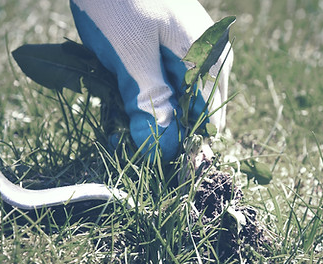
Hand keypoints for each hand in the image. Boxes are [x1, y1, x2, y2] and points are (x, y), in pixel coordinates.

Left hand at [70, 0, 232, 162]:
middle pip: (189, 111)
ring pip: (171, 98)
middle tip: (122, 139)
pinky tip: (115, 93)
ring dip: (142, 112)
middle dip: (157, 129)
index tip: (148, 161)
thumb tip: (162, 151)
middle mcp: (206, 53)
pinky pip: (157, 80)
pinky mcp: (164, 44)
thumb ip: (149, 103)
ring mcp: (186, 47)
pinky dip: (136, 92)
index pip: (205, 120)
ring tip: (114, 119)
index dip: (178, 146)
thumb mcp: (130, 55)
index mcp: (208, 56)